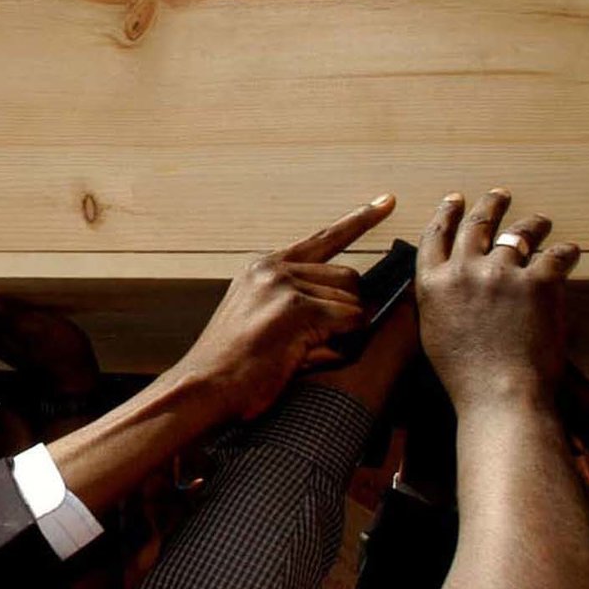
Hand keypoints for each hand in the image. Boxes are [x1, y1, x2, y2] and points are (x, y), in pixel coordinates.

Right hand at [164, 195, 396, 421]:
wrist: (202, 388)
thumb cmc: (233, 367)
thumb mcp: (258, 319)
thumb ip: (297, 300)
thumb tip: (356, 308)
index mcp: (263, 267)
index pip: (323, 238)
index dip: (360, 219)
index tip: (386, 201)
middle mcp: (273, 267)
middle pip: (349, 277)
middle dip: (346, 311)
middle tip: (313, 342)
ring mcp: (283, 284)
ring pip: (352, 301)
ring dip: (340, 332)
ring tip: (298, 352)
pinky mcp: (295, 307)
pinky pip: (350, 320)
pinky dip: (339, 344)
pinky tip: (301, 355)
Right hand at [415, 190, 581, 408]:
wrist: (500, 393)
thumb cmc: (466, 375)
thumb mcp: (434, 332)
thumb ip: (439, 300)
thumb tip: (449, 283)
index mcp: (434, 284)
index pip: (435, 235)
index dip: (446, 214)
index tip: (454, 200)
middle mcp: (465, 270)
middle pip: (477, 224)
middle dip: (490, 205)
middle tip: (500, 195)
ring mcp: (502, 273)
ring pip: (520, 233)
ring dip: (533, 223)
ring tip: (541, 221)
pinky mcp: (538, 281)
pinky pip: (556, 255)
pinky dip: (565, 252)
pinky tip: (570, 251)